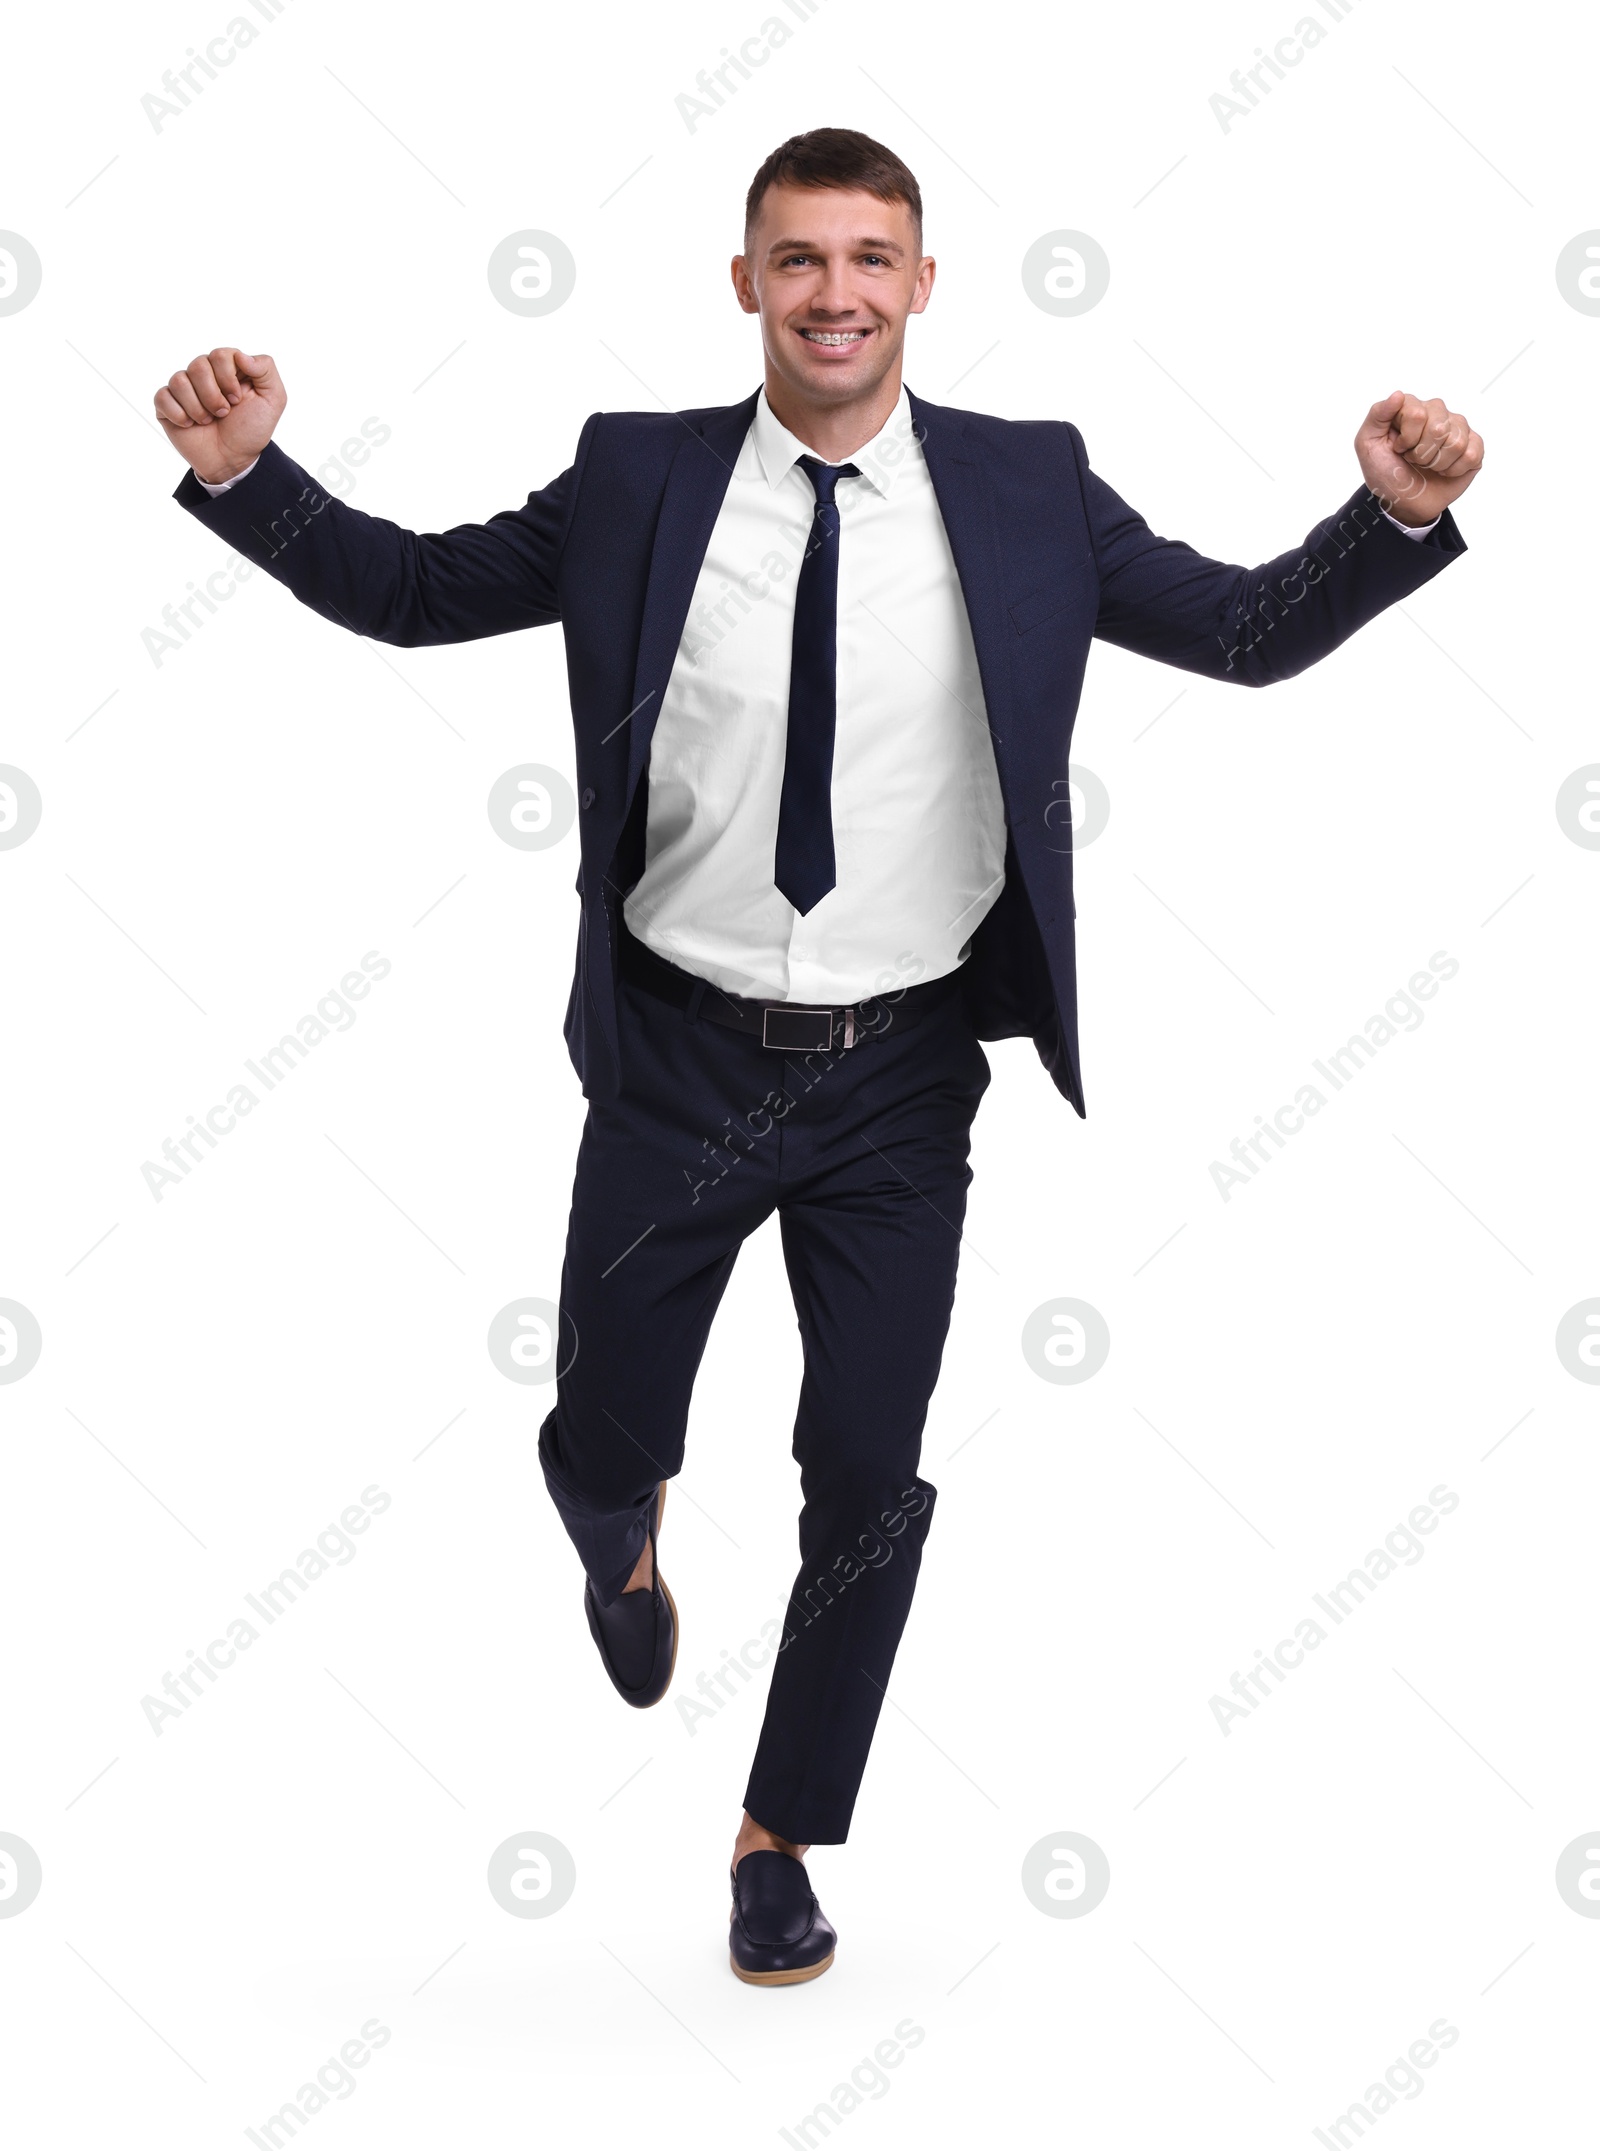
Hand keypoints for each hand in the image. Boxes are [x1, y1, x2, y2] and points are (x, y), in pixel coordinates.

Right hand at [154, 347, 285, 483]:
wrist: (233, 460)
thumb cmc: (251, 430)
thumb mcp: (273, 399)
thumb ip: (266, 369)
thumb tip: (240, 355)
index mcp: (227, 368)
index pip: (220, 355)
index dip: (227, 379)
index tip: (237, 400)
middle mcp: (203, 374)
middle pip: (198, 365)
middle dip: (214, 396)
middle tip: (223, 413)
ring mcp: (184, 388)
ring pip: (179, 381)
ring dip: (198, 408)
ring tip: (208, 420)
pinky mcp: (166, 404)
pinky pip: (163, 397)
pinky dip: (179, 415)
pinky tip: (190, 425)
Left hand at [1355, 391, 1482, 525]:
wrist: (1403, 501)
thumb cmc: (1386, 472)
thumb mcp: (1367, 444)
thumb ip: (1377, 414)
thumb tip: (1398, 394)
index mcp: (1412, 406)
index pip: (1417, 414)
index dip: (1407, 440)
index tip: (1399, 448)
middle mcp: (1437, 411)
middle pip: (1439, 428)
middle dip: (1422, 454)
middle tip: (1414, 460)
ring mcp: (1458, 427)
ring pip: (1456, 443)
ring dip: (1437, 464)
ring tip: (1428, 465)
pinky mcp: (1474, 445)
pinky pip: (1471, 454)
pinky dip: (1454, 470)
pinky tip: (1445, 470)